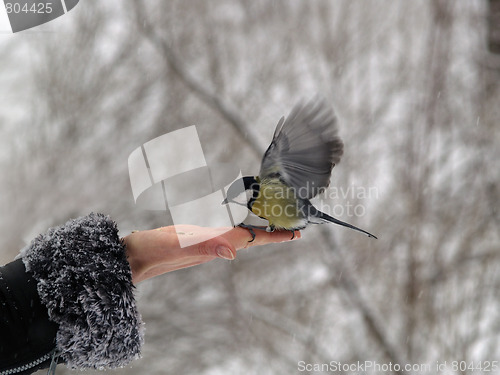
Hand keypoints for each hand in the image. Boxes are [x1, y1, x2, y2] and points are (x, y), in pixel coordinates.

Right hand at [123, 225, 300, 283]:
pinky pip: (221, 226)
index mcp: (216, 244)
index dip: (276, 236)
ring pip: (237, 231)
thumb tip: (234, 253)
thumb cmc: (152, 252)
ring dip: (256, 224)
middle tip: (293, 222)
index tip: (298, 233)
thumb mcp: (177, 246)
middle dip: (272, 230)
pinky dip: (233, 218)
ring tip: (272, 215)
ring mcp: (205, 240)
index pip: (253, 238)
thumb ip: (204, 247)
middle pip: (251, 236)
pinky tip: (235, 212)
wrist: (132, 257)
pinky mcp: (195, 235)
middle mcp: (215, 244)